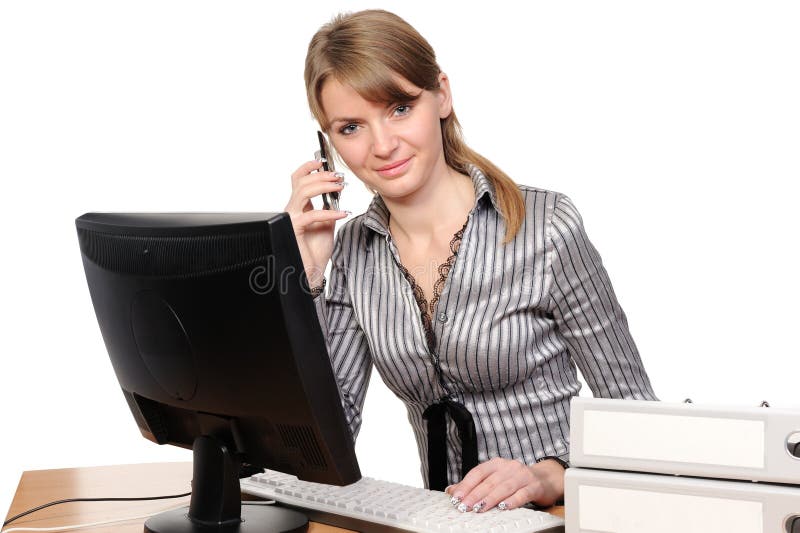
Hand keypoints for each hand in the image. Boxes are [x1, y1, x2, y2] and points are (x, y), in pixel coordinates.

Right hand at [285, 159, 348, 286]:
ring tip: (339, 187)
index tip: (322, 161)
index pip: (298, 179)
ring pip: (302, 191)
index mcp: (298, 206)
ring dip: (322, 186)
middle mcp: (292, 209)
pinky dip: (329, 212)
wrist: (311, 271)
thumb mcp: (326, 224)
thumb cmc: (315, 250)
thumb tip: (335, 194)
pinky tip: (342, 213)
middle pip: (300, 181)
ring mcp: (291, 218)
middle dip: (320, 175)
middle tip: (338, 177)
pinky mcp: (295, 229)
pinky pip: (311, 215)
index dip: (308, 167)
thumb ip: (328, 208)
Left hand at [444, 457, 564, 511]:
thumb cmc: (516, 480)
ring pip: (504, 487)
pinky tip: (504, 507)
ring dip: (490, 499)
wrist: (544, 478)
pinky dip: (512, 501)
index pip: (477, 473)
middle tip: (464, 506)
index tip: (456, 497)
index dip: (466, 485)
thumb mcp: (495, 478)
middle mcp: (509, 467)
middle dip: (475, 495)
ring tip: (479, 508)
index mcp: (496, 464)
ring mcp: (522, 476)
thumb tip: (452, 490)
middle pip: (489, 481)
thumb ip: (474, 485)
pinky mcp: (534, 486)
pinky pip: (522, 494)